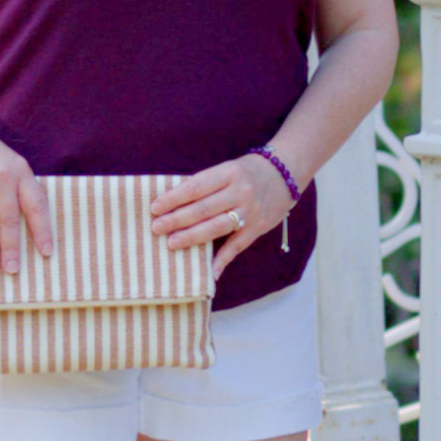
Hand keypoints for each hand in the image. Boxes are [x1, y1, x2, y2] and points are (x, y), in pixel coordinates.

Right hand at [0, 117, 53, 273]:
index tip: (47, 252)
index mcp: (21, 171)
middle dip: (11, 247)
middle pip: (10, 219)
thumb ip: (17, 186)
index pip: (37, 205)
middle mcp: (3, 176)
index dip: (43, 230)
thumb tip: (25, 222)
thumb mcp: (8, 162)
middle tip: (12, 270)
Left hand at [149, 154, 293, 280]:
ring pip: (217, 227)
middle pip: (204, 209)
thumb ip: (206, 184)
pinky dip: (222, 260)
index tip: (155, 207)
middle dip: (177, 219)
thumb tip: (174, 203)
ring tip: (173, 243)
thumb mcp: (227, 169)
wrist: (285, 174)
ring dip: (193, 237)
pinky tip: (209, 271)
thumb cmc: (247, 172)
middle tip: (157, 227)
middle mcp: (240, 191)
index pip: (196, 187)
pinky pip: (237, 246)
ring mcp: (251, 211)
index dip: (174, 198)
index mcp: (229, 173)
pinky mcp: (258, 228)